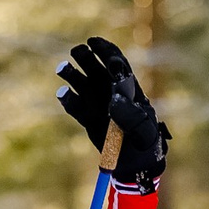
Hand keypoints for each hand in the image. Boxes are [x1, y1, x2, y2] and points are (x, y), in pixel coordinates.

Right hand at [56, 37, 168, 188]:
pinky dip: (69, 99)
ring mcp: (98, 105)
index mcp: (129, 89)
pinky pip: (76, 107)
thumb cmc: (145, 144)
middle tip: (77, 51)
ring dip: (72, 74)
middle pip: (96, 68)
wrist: (136, 166)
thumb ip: (131, 114)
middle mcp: (111, 92)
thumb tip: (114, 99)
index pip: (117, 63)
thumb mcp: (144, 130)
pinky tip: (63, 93)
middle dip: (86, 57)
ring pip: (83, 83)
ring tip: (62, 68)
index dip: (106, 50)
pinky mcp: (88, 120)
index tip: (94, 42)